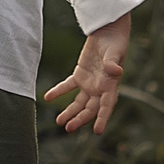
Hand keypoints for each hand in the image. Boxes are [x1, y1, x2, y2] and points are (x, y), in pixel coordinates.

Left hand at [44, 13, 129, 133]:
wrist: (108, 32)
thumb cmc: (115, 43)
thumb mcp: (114, 53)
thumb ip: (112, 63)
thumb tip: (116, 71)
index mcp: (110, 85)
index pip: (106, 106)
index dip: (102, 118)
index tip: (97, 131)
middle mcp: (100, 88)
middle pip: (89, 109)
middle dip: (80, 119)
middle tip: (68, 128)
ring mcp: (89, 83)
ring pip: (79, 103)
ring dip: (70, 112)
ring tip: (59, 122)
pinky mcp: (80, 74)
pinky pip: (68, 86)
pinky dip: (58, 92)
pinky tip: (47, 98)